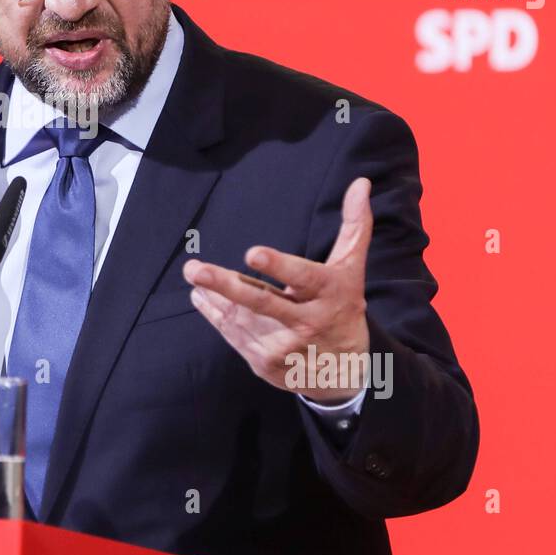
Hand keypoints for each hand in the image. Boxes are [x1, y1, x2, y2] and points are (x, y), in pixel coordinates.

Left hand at [182, 177, 372, 403]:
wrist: (344, 372)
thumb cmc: (343, 308)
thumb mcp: (351, 270)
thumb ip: (354, 227)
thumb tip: (361, 182)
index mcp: (329, 294)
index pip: (302, 277)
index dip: (278, 266)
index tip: (252, 253)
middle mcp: (306, 322)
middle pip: (262, 302)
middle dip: (227, 286)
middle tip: (196, 270)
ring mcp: (283, 345)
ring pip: (241, 317)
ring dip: (214, 295)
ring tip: (194, 274)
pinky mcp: (265, 362)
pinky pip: (234, 335)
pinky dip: (214, 315)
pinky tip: (200, 297)